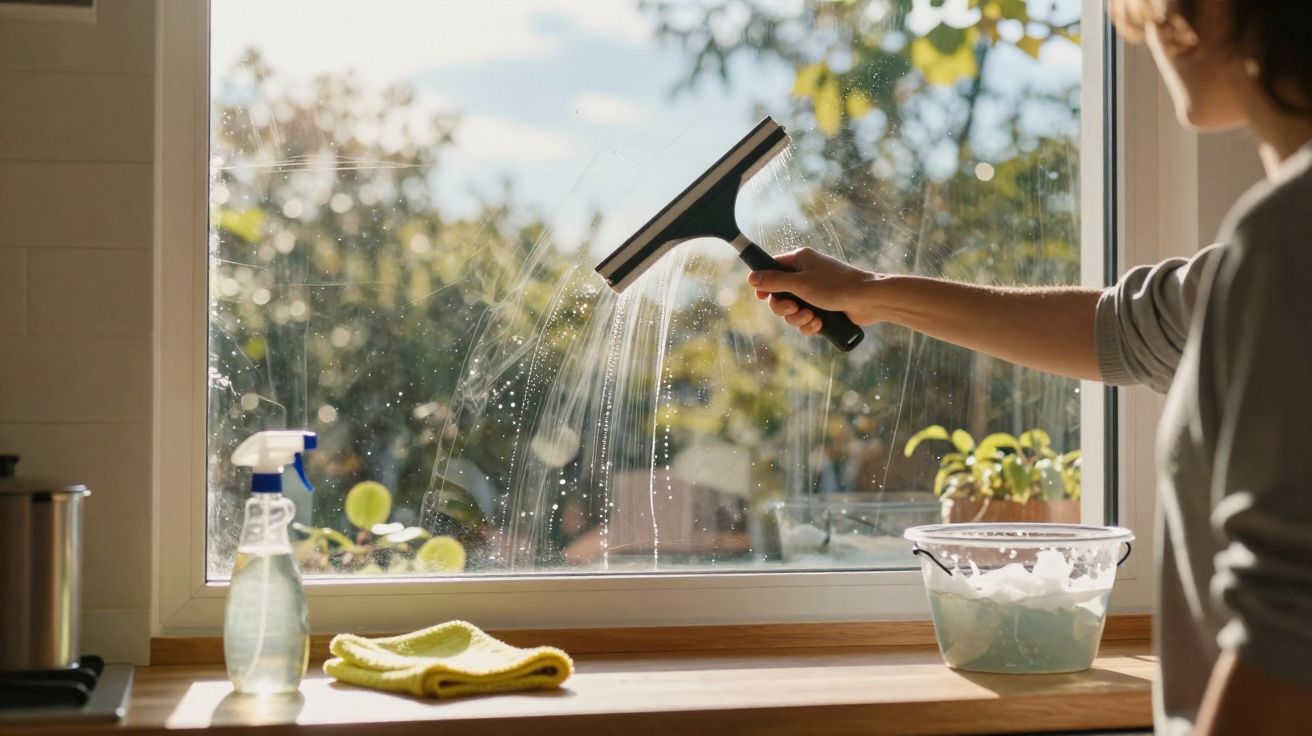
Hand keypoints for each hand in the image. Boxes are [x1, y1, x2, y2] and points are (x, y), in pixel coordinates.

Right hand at [747, 247, 882, 335]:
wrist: (868, 301)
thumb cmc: (836, 286)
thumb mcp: (800, 284)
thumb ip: (774, 281)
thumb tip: (751, 278)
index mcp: (800, 261)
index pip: (772, 268)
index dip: (765, 284)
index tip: (762, 297)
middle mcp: (806, 275)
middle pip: (779, 294)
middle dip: (784, 308)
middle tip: (794, 309)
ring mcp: (815, 293)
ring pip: (792, 311)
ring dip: (798, 319)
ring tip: (812, 318)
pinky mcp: (823, 309)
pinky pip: (806, 320)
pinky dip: (810, 325)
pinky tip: (819, 324)